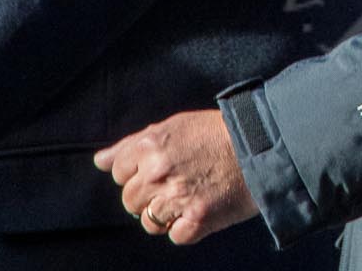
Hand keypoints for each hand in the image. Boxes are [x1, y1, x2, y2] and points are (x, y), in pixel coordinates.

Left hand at [94, 110, 256, 245]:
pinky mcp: (196, 220)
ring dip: (165, 214)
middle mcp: (157, 173)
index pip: (119, 171)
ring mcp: (176, 198)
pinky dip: (186, 227)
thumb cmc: (217, 133)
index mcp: (150, 146)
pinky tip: (201, 208)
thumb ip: (132, 144)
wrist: (261, 147)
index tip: (160, 167)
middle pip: (129, 199)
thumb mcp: (174, 126)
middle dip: (148, 194)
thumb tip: (100, 160)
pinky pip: (174, 235)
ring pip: (148, 221)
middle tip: (177, 183)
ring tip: (189, 197)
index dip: (138, 171)